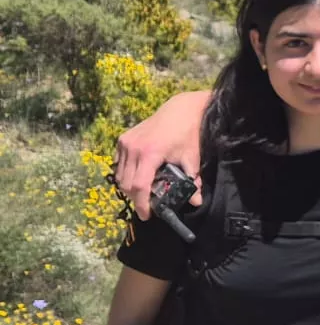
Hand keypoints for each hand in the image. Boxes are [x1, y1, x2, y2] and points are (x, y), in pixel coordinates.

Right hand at [113, 93, 206, 220]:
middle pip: (127, 184)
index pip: (140, 186)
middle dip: (136, 198)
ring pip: (120, 175)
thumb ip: (193, 181)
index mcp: (150, 153)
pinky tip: (138, 176)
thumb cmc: (188, 132)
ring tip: (143, 192)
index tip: (146, 215)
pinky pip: (119, 163)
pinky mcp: (123, 139)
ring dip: (129, 187)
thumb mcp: (192, 157)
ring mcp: (125, 142)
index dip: (141, 204)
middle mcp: (133, 148)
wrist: (181, 109)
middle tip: (148, 205)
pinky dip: (125, 173)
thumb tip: (196, 202)